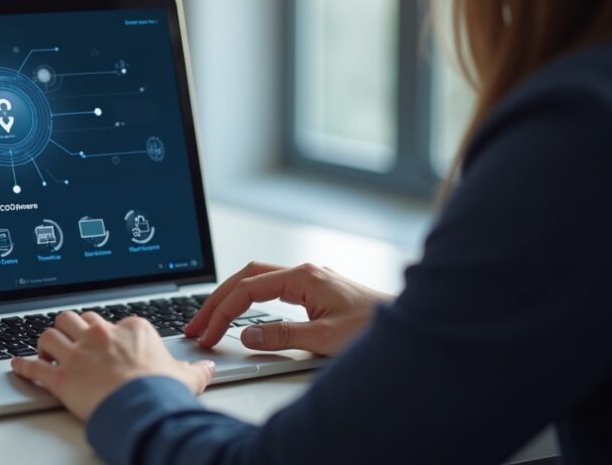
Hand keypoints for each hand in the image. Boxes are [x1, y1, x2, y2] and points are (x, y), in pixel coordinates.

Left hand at [11, 311, 215, 421]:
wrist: (143, 409)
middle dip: (70, 327)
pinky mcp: (61, 377)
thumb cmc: (162, 392)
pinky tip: (18, 365)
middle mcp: (100, 335)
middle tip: (70, 339)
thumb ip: (195, 369)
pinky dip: (24, 366)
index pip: (109, 319)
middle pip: (75, 318)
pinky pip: (34, 367)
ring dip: (47, 342)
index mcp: (129, 329)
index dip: (103, 331)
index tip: (103, 341)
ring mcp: (78, 354)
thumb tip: (207, 367)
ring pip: (50, 334)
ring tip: (46, 349)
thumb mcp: (186, 376)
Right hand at [184, 262, 391, 355]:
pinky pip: (272, 290)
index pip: (247, 288)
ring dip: (232, 299)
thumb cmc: (376, 329)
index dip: (222, 311)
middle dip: (217, 300)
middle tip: (196, 324)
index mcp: (303, 276)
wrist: (414, 328)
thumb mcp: (325, 338)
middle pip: (246, 277)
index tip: (208, 333)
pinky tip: (243, 315)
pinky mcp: (316, 292)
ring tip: (210, 320)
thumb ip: (282, 336)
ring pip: (258, 280)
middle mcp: (305, 273)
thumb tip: (246, 335)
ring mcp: (310, 281)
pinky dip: (250, 301)